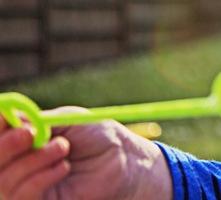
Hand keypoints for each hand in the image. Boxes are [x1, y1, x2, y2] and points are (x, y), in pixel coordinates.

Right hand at [0, 108, 171, 199]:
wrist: (123, 159)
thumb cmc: (97, 136)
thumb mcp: (67, 121)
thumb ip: (37, 121)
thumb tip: (8, 115)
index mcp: (22, 142)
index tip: (7, 118)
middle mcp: (19, 166)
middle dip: (7, 146)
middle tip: (30, 134)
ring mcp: (27, 188)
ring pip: (5, 181)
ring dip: (34, 160)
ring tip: (63, 148)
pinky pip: (22, 197)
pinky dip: (40, 179)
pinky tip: (63, 167)